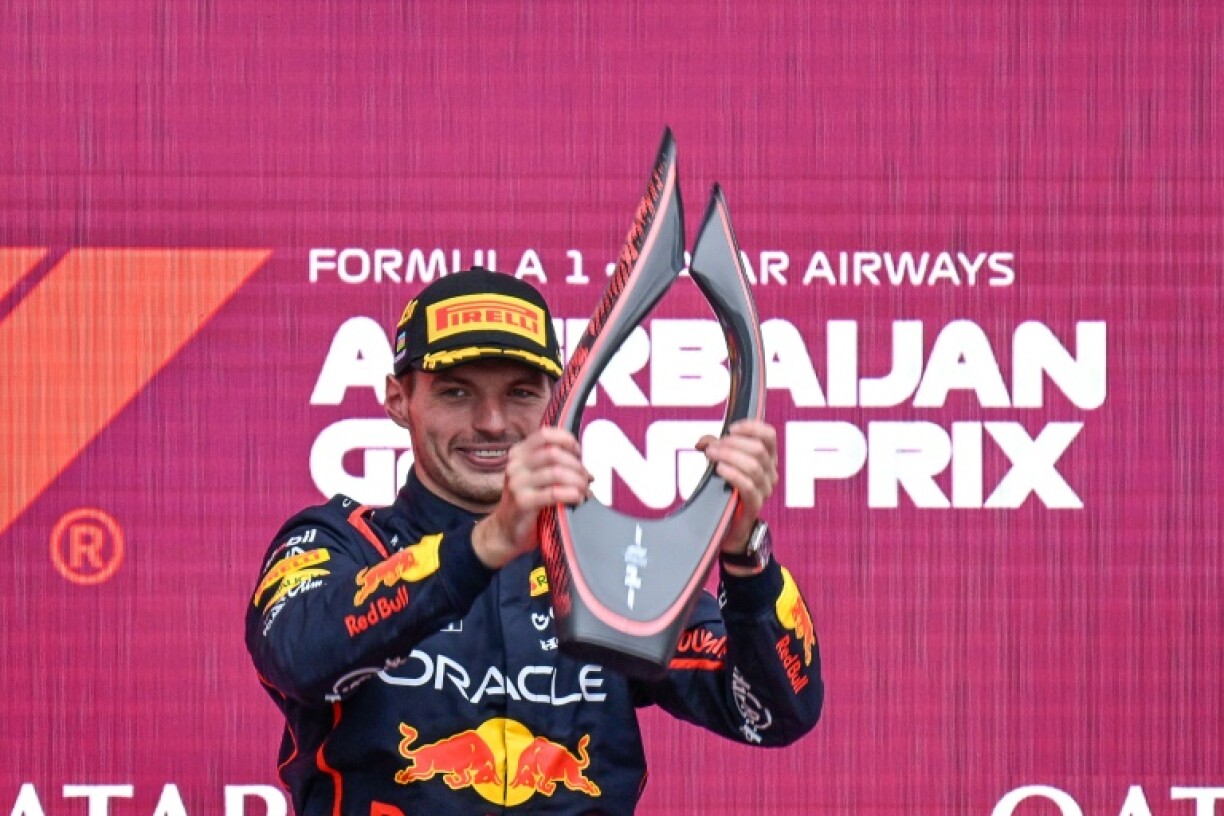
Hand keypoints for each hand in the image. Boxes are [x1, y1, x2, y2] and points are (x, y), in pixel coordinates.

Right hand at [471, 427, 591, 569]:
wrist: (506, 532)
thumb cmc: (528, 503)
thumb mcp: (537, 478)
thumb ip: (555, 467)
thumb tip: (588, 471)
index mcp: (518, 453)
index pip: (545, 434)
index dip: (567, 440)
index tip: (579, 454)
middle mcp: (515, 465)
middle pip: (554, 453)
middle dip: (577, 466)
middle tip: (586, 479)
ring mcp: (516, 483)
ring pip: (557, 472)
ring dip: (578, 481)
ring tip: (584, 491)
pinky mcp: (522, 501)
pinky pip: (554, 493)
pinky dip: (572, 494)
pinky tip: (578, 499)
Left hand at [695, 419, 778, 555]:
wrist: (728, 524)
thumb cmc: (727, 489)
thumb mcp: (721, 462)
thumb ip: (715, 448)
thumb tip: (703, 441)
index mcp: (767, 458)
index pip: (768, 435)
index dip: (751, 427)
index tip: (730, 429)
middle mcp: (770, 472)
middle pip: (758, 449)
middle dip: (732, 444)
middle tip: (711, 447)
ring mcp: (765, 489)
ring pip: (752, 466)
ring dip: (728, 456)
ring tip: (710, 455)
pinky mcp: (756, 505)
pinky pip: (748, 486)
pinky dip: (732, 474)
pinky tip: (719, 470)